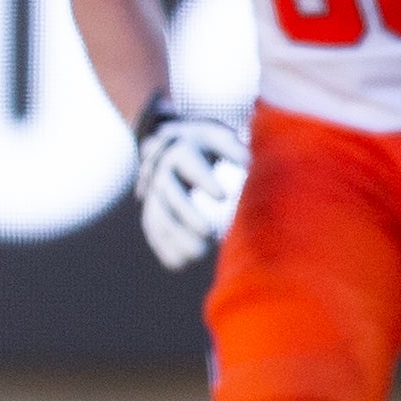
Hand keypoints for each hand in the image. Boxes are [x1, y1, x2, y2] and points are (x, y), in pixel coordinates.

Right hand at [133, 102, 248, 270]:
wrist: (173, 144)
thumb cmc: (207, 143)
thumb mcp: (219, 136)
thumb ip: (232, 147)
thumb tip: (246, 161)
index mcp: (182, 148)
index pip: (188, 162)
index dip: (203, 178)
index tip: (223, 196)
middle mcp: (162, 169)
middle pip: (169, 192)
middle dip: (186, 213)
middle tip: (208, 233)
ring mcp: (154, 190)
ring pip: (159, 213)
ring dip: (175, 235)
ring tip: (196, 255)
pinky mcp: (153, 207)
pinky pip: (154, 226)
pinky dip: (164, 245)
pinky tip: (178, 264)